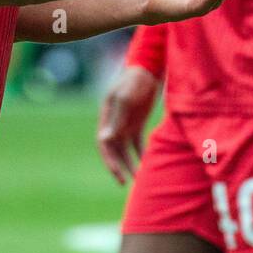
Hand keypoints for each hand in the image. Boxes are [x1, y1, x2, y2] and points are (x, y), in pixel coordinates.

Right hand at [96, 66, 158, 184]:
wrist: (147, 70)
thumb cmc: (133, 81)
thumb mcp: (125, 99)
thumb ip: (116, 119)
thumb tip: (105, 140)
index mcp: (106, 118)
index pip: (103, 144)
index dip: (109, 161)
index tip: (117, 175)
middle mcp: (114, 124)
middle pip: (114, 150)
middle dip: (119, 167)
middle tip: (126, 183)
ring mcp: (125, 124)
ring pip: (126, 149)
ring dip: (131, 163)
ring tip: (139, 178)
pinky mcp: (137, 123)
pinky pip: (137, 143)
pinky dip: (141, 153)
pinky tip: (148, 163)